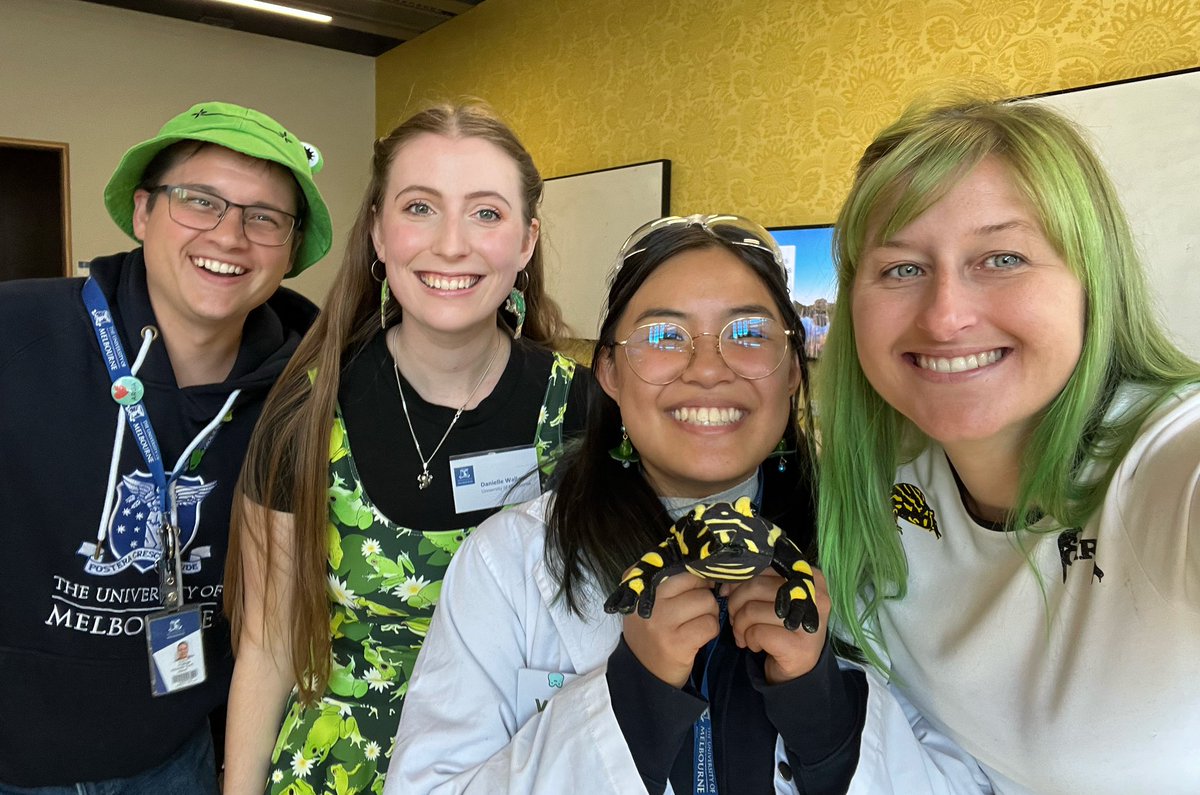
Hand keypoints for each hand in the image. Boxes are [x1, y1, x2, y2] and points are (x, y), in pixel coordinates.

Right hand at [622, 572, 719, 687]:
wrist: (643, 673)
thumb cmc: (652, 632)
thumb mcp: (648, 603)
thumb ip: (667, 581)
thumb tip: (704, 565)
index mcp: (641, 586)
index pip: (680, 567)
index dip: (695, 577)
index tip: (696, 588)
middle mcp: (649, 601)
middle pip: (696, 582)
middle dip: (704, 594)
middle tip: (697, 609)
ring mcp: (662, 623)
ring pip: (706, 602)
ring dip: (710, 613)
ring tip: (697, 623)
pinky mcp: (677, 643)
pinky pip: (710, 624)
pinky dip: (711, 630)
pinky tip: (699, 637)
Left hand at [723, 568, 830, 683]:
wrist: (796, 668)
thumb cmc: (780, 626)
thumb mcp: (772, 597)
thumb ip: (754, 582)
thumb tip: (725, 584)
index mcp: (810, 576)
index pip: (765, 565)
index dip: (740, 579)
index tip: (729, 593)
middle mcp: (815, 596)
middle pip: (755, 586)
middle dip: (735, 604)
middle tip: (735, 618)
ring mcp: (808, 622)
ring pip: (751, 610)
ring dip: (739, 625)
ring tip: (744, 634)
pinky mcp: (799, 646)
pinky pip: (757, 632)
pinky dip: (749, 639)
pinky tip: (756, 645)